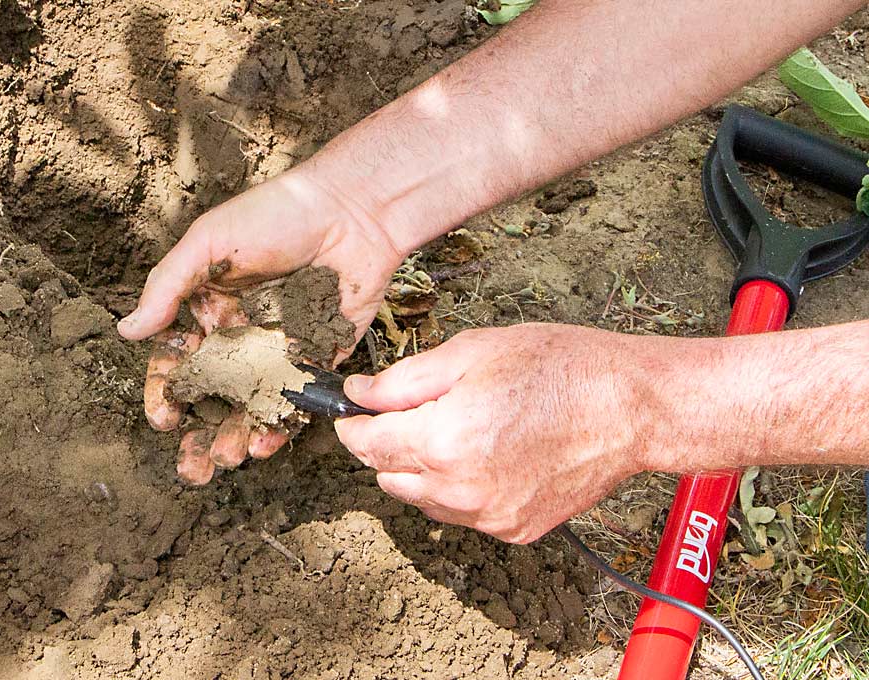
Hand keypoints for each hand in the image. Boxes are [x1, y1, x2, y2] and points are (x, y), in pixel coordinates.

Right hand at [118, 168, 404, 484]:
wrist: (352, 211)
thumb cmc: (274, 215)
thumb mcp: (209, 243)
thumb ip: (167, 288)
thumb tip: (126, 331)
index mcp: (208, 308)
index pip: (179, 362)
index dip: (167, 393)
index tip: (164, 419)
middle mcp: (242, 336)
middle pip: (215, 397)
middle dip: (200, 434)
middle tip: (193, 467)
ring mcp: (281, 351)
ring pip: (254, 406)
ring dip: (237, 436)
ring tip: (229, 459)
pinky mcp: (320, 358)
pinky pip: (299, 400)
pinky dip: (283, 425)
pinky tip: (267, 442)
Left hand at [334, 324, 649, 542]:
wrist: (630, 408)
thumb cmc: (558, 368)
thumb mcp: (471, 353)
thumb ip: (403, 380)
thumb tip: (359, 394)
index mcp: (443, 441)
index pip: (366, 445)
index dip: (351, 425)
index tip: (351, 412)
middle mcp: (460, 490)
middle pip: (388, 475)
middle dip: (388, 445)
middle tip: (414, 411)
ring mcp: (488, 516)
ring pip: (422, 499)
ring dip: (421, 469)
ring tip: (459, 428)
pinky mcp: (513, 529)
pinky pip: (463, 513)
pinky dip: (459, 488)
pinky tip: (489, 453)